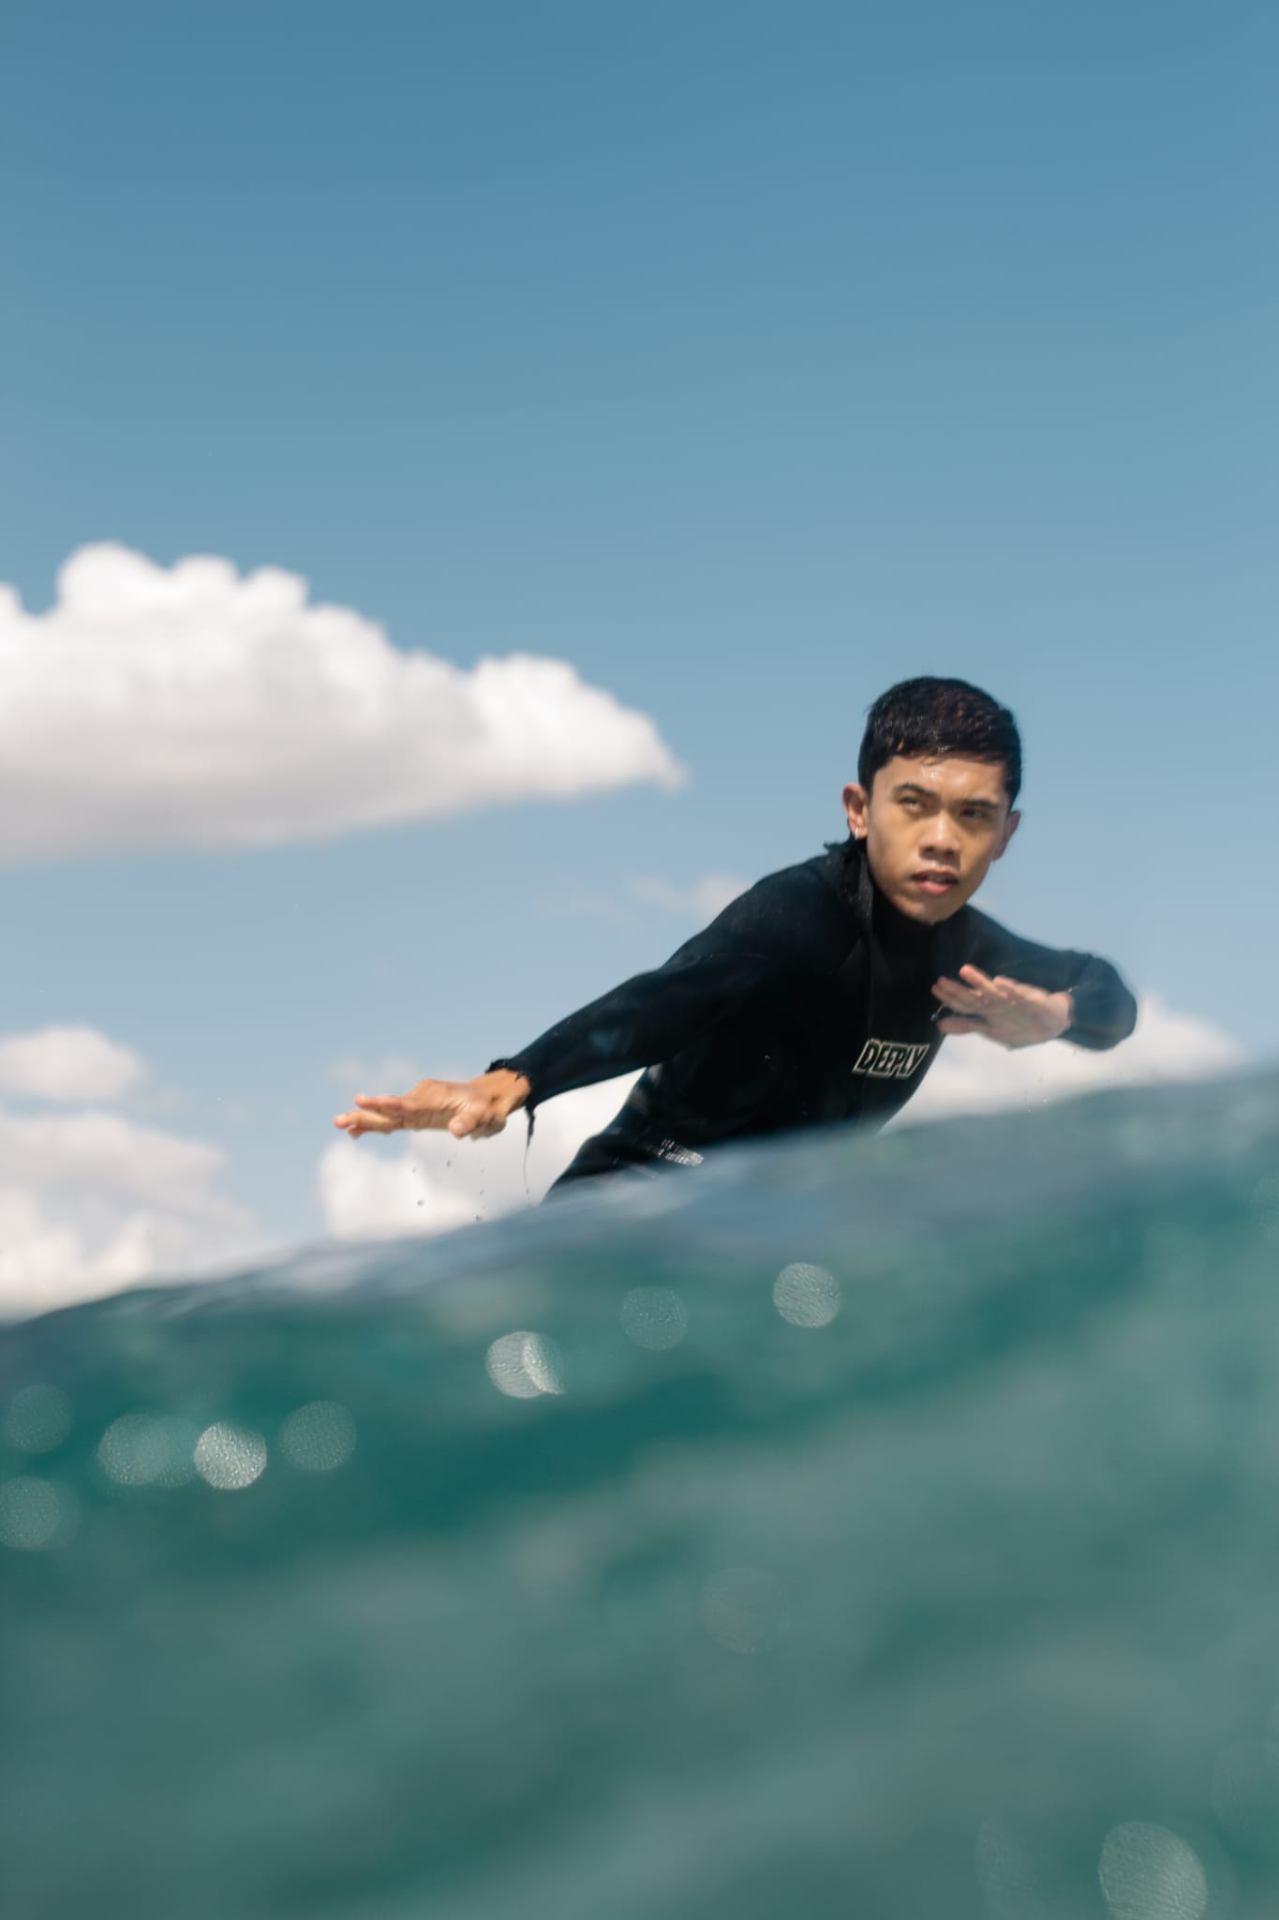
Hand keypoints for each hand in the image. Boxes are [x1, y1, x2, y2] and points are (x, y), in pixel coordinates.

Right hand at [333, 1069, 530, 1140]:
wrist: (490, 1097)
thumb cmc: (489, 1108)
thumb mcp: (486, 1117)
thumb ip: (471, 1123)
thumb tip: (457, 1131)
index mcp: (433, 1098)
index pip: (405, 1103)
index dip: (384, 1105)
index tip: (362, 1101)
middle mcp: (421, 1099)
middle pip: (389, 1109)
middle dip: (365, 1114)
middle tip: (339, 1120)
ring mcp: (417, 1104)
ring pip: (387, 1114)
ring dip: (364, 1119)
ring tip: (339, 1125)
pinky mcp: (417, 1112)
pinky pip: (393, 1118)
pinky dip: (376, 1123)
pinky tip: (356, 1132)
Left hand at [931, 966, 1072, 1049]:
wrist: (1055, 1022)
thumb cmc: (1020, 1022)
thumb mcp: (992, 1030)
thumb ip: (967, 1026)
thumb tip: (939, 1026)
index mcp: (988, 1010)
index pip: (965, 1003)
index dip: (950, 998)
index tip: (935, 988)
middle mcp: (999, 1003)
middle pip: (976, 997)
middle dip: (959, 990)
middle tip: (941, 980)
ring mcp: (1015, 1001)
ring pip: (995, 992)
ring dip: (980, 982)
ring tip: (966, 971)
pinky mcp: (1033, 1000)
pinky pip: (1021, 995)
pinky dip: (1011, 989)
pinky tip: (1001, 982)